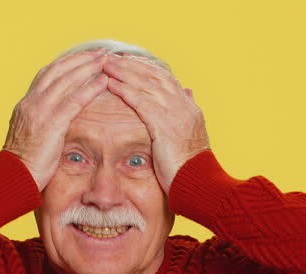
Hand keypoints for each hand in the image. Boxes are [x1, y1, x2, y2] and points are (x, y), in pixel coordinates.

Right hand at [3, 49, 109, 190]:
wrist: (13, 178)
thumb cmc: (24, 165)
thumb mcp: (31, 137)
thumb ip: (42, 124)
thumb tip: (57, 121)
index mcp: (26, 105)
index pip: (46, 75)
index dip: (66, 64)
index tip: (83, 57)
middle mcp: (31, 103)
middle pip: (57, 71)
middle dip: (79, 59)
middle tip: (98, 53)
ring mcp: (40, 112)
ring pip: (66, 81)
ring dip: (87, 68)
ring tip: (105, 61)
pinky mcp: (51, 124)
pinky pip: (74, 101)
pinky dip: (89, 89)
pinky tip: (103, 82)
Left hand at [101, 54, 209, 193]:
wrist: (198, 183)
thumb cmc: (191, 168)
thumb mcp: (192, 136)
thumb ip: (187, 112)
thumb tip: (189, 91)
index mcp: (190, 109)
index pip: (167, 80)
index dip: (147, 69)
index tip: (130, 62)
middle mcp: (184, 107)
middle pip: (155, 77)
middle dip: (132, 66)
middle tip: (113, 58)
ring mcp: (175, 114)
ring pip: (147, 85)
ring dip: (125, 73)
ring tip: (107, 66)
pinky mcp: (164, 125)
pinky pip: (141, 102)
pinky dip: (125, 91)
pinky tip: (111, 84)